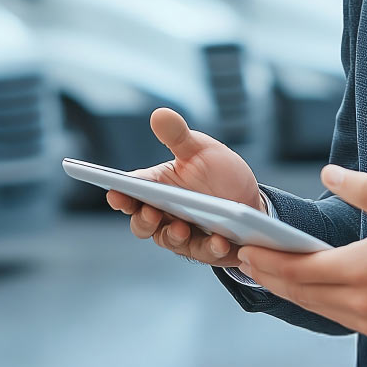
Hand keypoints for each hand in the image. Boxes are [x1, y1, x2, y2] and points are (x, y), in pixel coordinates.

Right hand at [105, 107, 259, 268]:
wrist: (251, 199)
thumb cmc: (218, 172)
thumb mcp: (201, 150)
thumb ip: (178, 136)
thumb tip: (159, 114)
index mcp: (157, 186)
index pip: (131, 191)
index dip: (120, 194)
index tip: (115, 194)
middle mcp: (164, 213)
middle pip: (141, 222)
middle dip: (143, 220)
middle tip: (151, 213)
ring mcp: (182, 234)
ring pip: (168, 240)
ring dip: (174, 236)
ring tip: (183, 228)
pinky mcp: (204, 249)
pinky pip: (203, 252)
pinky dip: (210, 247)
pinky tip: (220, 241)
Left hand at [235, 165, 366, 345]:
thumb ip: (365, 189)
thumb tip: (330, 172)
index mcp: (362, 270)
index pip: (299, 268)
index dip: (268, 259)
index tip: (245, 247)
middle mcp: (360, 303)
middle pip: (299, 291)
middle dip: (268, 274)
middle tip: (244, 258)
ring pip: (314, 307)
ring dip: (287, 290)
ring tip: (266, 271)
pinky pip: (335, 316)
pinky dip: (313, 301)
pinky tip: (308, 288)